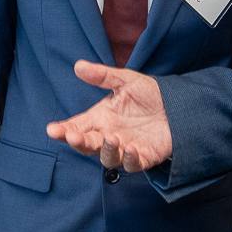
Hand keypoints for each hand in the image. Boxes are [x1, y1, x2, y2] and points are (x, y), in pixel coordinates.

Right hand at [45, 61, 173, 171]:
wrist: (180, 105)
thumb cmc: (150, 94)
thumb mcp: (126, 81)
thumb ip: (103, 76)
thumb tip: (78, 65)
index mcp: (101, 118)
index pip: (76, 127)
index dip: (63, 130)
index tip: (52, 130)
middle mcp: (110, 136)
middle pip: (88, 145)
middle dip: (79, 142)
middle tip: (72, 136)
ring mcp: (126, 149)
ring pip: (108, 159)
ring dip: (107, 150)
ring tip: (112, 137)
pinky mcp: (144, 158)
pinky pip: (133, 165)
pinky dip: (130, 159)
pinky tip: (131, 148)